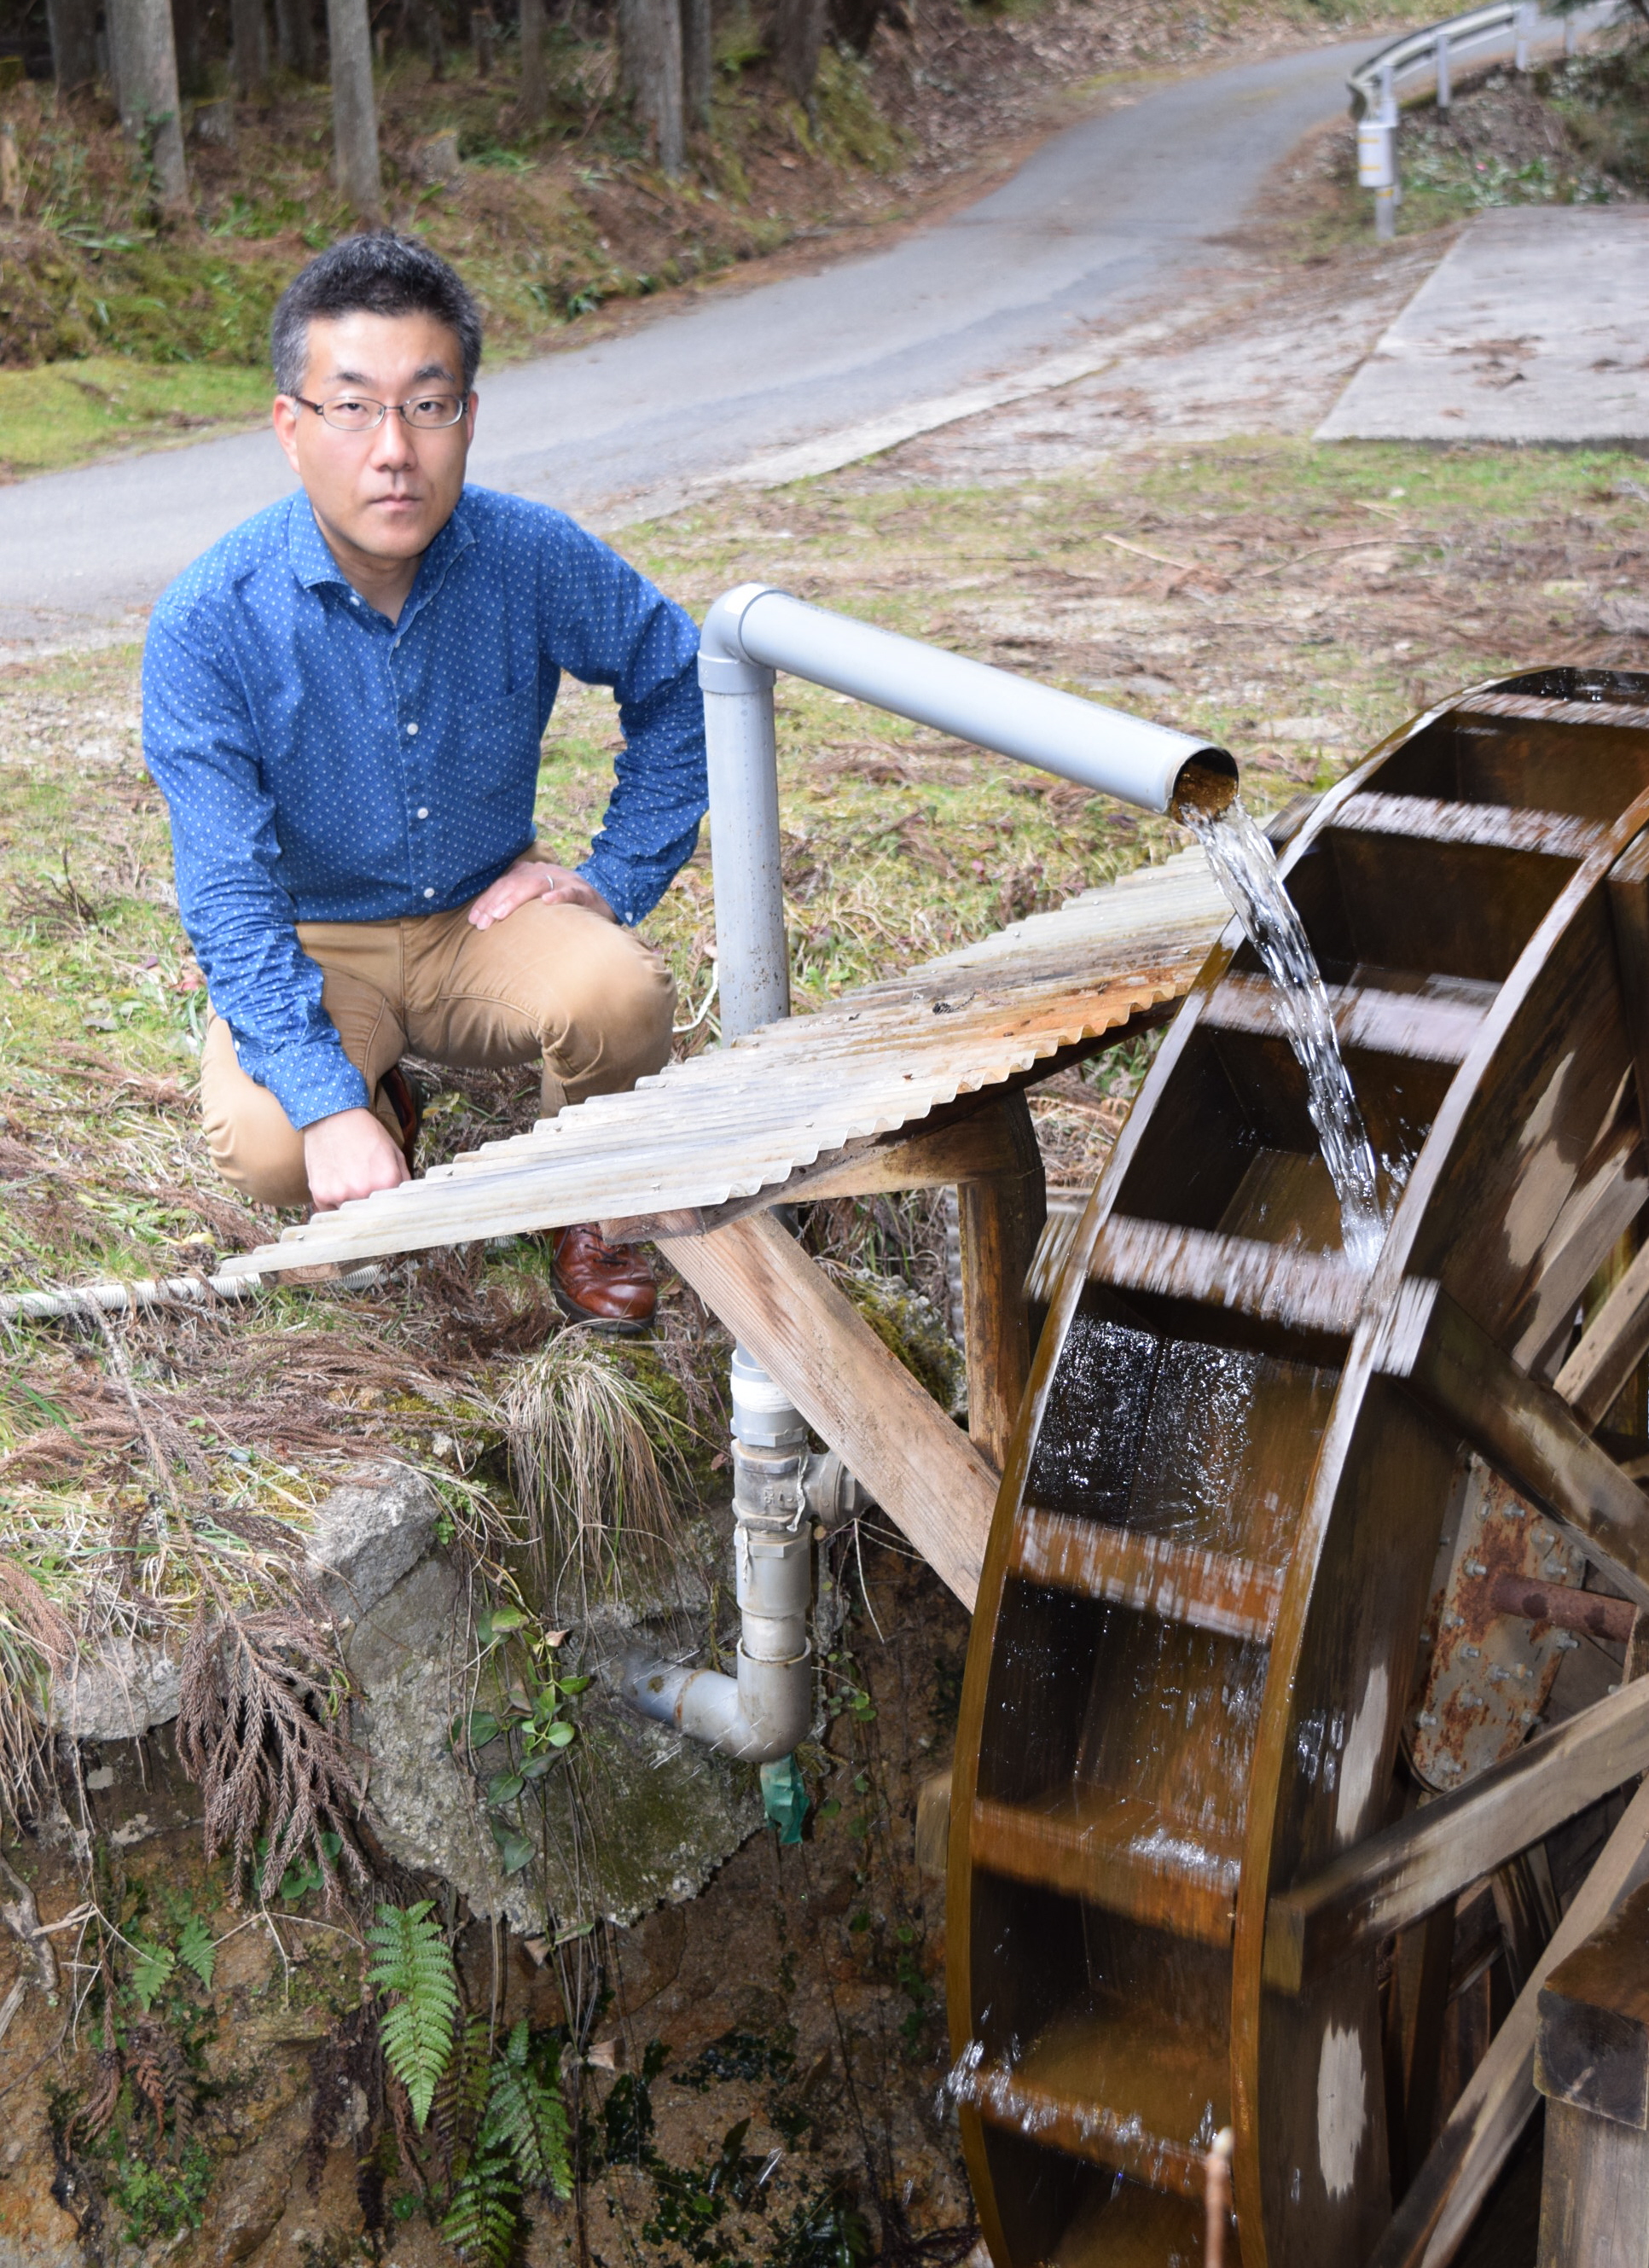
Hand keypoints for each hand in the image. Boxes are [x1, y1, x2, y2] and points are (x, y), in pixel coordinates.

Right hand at [303, 1107, 409, 1210]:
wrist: (333, 1117)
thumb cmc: (365, 1132)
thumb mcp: (394, 1151)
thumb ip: (404, 1178)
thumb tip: (407, 1199)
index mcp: (386, 1181)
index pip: (395, 1208)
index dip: (391, 1205)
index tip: (388, 1204)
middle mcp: (363, 1191)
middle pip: (372, 1215)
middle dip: (372, 1208)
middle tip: (367, 1193)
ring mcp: (340, 1195)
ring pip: (350, 1215)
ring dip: (352, 1207)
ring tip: (350, 1184)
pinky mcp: (320, 1195)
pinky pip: (330, 1213)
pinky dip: (333, 1205)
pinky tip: (336, 1186)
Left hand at [468, 858, 614, 930]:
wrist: (605, 896)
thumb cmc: (566, 902)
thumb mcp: (540, 895)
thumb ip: (519, 898)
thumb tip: (489, 914)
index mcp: (533, 873)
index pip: (504, 883)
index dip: (487, 900)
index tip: (474, 919)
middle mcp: (545, 873)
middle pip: (514, 883)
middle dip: (494, 902)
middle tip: (481, 922)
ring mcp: (564, 881)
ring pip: (535, 885)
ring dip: (515, 899)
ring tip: (499, 914)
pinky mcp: (583, 892)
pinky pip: (570, 892)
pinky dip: (559, 896)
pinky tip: (547, 903)